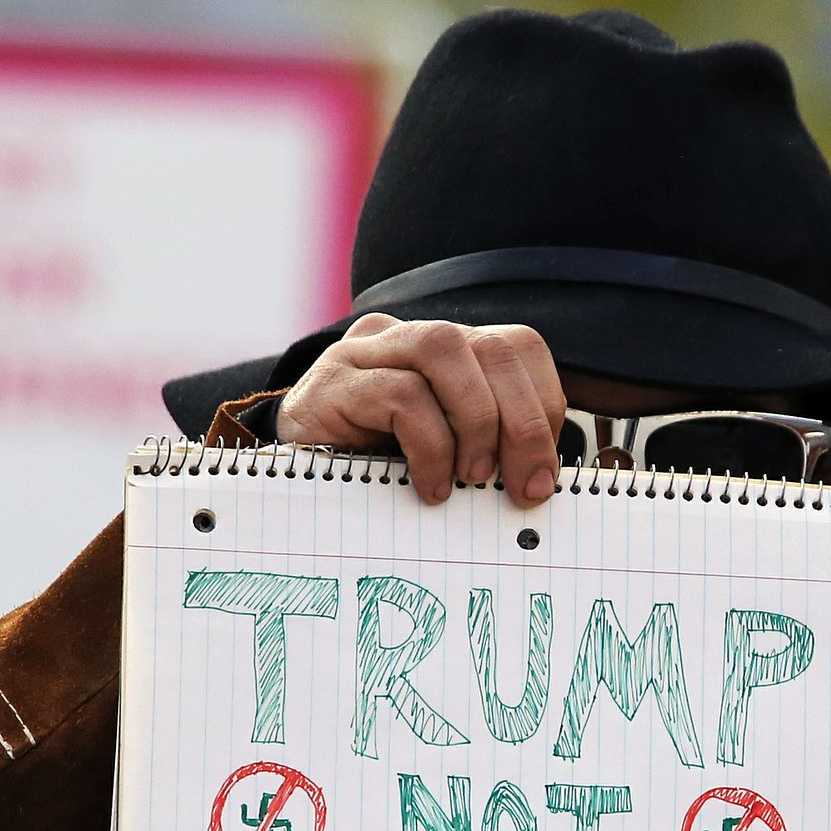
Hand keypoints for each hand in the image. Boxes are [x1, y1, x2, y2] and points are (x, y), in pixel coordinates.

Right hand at [275, 313, 565, 506]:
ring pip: (444, 347)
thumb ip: (487, 455)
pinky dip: (429, 444)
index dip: (542, 405)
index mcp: (445, 355)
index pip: (516, 347)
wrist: (286, 491)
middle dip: (522, 421)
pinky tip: (428, 486)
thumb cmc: (372, 479)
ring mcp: (365, 354)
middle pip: (490, 345)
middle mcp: (406, 339)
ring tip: (473, 478)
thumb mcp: (444, 463)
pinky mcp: (332, 384)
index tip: (543, 474)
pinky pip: (398, 393)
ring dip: (476, 419)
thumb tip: (543, 482)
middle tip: (522, 486)